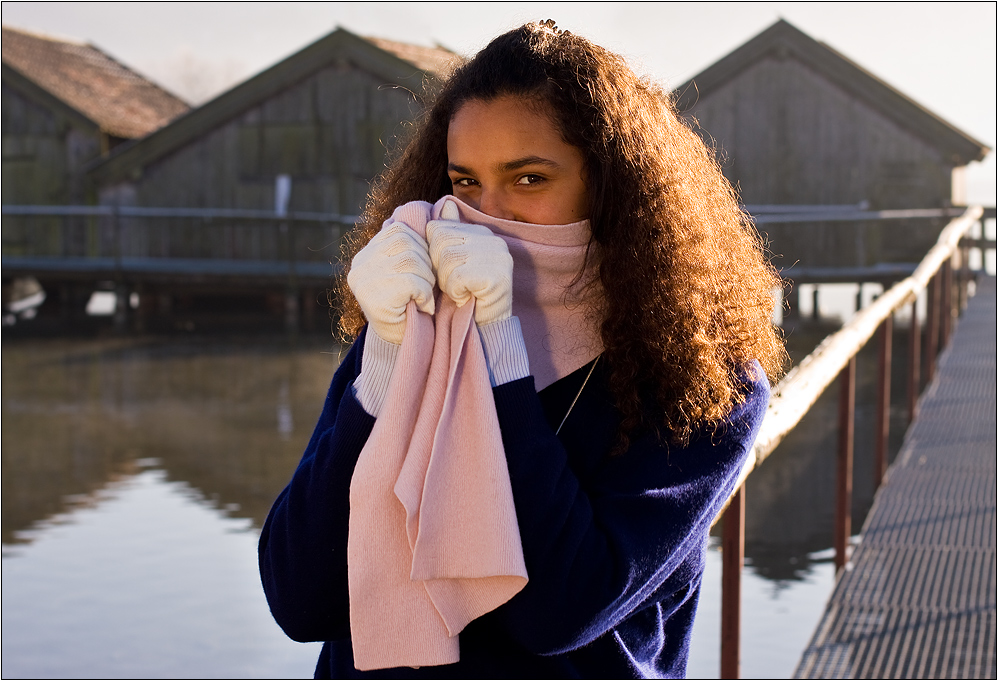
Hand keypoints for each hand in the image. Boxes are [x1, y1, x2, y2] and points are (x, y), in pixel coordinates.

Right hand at [347, 219, 434, 343]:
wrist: (412, 344)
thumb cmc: (420, 303)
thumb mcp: (423, 265)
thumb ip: (430, 236)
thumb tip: (451, 203)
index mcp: (367, 253)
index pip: (401, 231)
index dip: (422, 249)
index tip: (425, 271)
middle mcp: (359, 264)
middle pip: (406, 242)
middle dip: (425, 265)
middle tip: (425, 288)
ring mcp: (363, 281)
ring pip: (411, 260)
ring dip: (426, 281)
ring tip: (421, 297)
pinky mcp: (372, 298)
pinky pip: (412, 281)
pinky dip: (424, 294)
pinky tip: (420, 306)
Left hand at [426, 200, 513, 325]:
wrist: (485, 328)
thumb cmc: (465, 295)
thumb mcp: (451, 262)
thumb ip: (448, 233)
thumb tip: (446, 204)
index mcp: (482, 232)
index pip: (438, 228)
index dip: (433, 254)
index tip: (447, 272)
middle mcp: (493, 240)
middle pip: (440, 240)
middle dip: (438, 268)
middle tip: (453, 284)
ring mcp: (498, 257)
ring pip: (447, 258)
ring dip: (447, 282)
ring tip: (460, 291)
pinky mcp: (497, 276)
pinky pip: (458, 277)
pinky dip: (456, 292)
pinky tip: (466, 298)